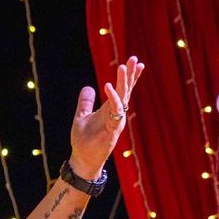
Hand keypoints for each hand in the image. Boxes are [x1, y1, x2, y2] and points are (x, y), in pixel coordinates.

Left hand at [68, 55, 143, 179]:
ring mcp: (116, 121)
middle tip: (135, 59)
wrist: (82, 159)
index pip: (122, 89)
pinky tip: (108, 86)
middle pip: (126, 91)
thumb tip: (87, 87)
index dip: (129, 76)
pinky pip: (114, 111)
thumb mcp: (81, 116)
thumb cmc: (83, 140)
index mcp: (109, 109)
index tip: (137, 62)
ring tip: (123, 67)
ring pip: (123, 98)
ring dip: (123, 82)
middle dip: (130, 75)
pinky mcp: (112, 129)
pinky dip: (112, 98)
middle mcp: (116, 113)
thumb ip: (86, 102)